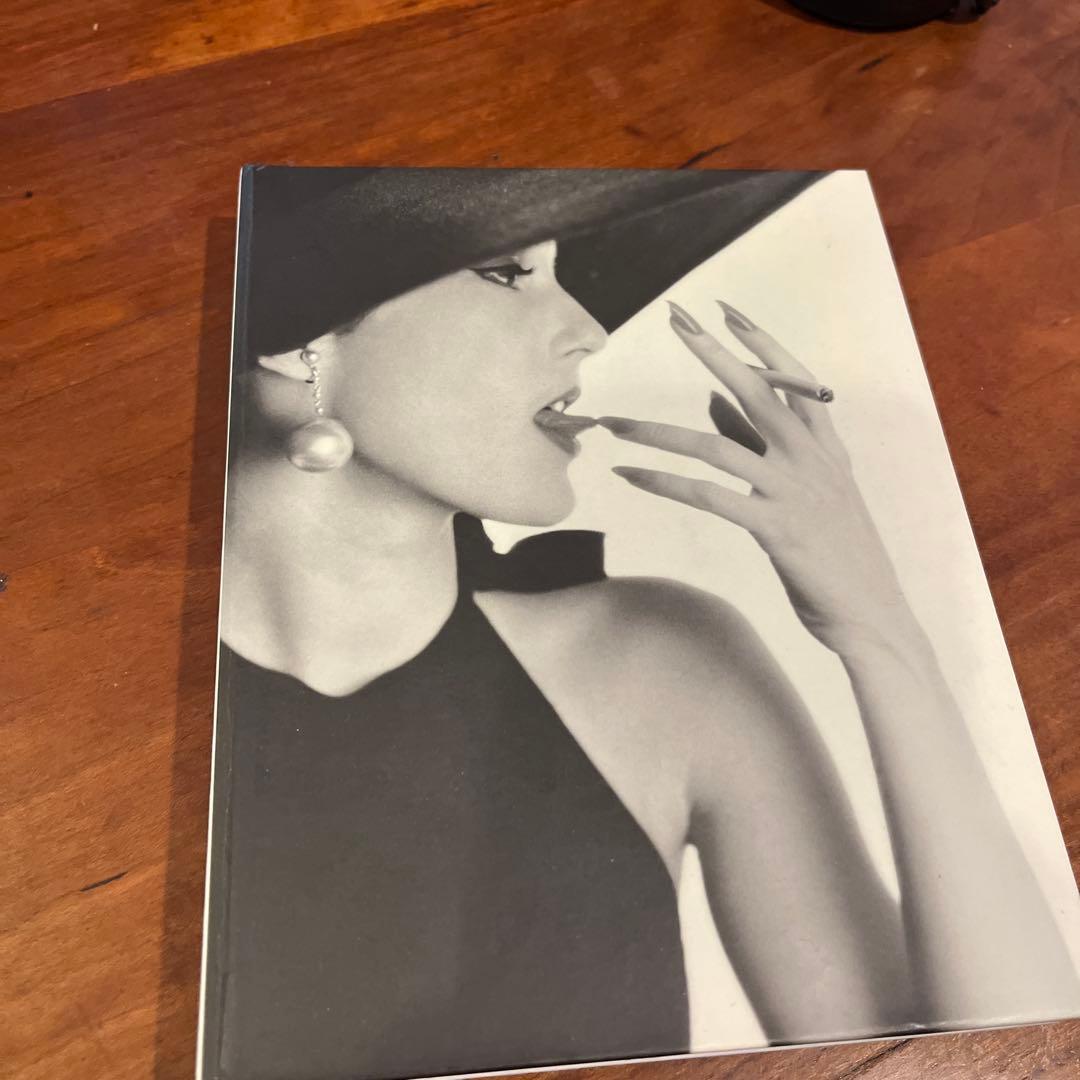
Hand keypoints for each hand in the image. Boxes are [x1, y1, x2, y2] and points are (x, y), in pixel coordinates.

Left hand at [600, 300, 918, 657]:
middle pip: (758, 391)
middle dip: (713, 352)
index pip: (795, 378)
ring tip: (614, 424)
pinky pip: (708, 497)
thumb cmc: (834, 551)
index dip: (761, 341)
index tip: (724, 310)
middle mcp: (811, 459)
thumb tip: (711, 399)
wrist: (870, 613)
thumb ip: (762, 444)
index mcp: (824, 447)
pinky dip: (663, 483)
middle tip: (675, 319)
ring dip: (657, 432)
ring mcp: (793, 491)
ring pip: (716, 447)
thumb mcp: (806, 490)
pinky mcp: (774, 528)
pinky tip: (630, 475)